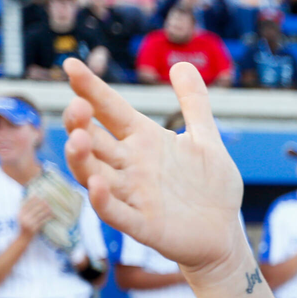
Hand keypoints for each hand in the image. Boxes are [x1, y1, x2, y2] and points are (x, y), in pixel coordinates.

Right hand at [17, 195, 53, 236]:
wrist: (23, 238)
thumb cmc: (24, 226)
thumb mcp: (21, 218)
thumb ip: (25, 210)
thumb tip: (31, 200)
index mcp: (20, 214)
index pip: (26, 205)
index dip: (32, 200)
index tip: (38, 196)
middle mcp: (24, 218)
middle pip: (34, 209)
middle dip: (41, 204)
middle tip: (47, 200)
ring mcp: (29, 223)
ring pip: (40, 214)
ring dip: (46, 210)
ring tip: (51, 207)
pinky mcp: (35, 228)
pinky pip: (43, 221)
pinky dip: (48, 217)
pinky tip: (52, 215)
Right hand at [61, 59, 248, 281]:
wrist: (224, 233)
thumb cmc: (211, 188)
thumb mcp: (207, 140)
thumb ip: (194, 104)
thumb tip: (182, 63)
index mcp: (145, 141)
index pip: (111, 109)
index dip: (91, 88)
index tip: (72, 64)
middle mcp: (132, 166)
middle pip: (94, 140)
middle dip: (80, 122)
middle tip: (76, 104)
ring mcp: (134, 196)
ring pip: (95, 174)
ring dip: (82, 158)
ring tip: (77, 138)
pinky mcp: (142, 225)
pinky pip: (116, 213)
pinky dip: (104, 201)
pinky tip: (98, 184)